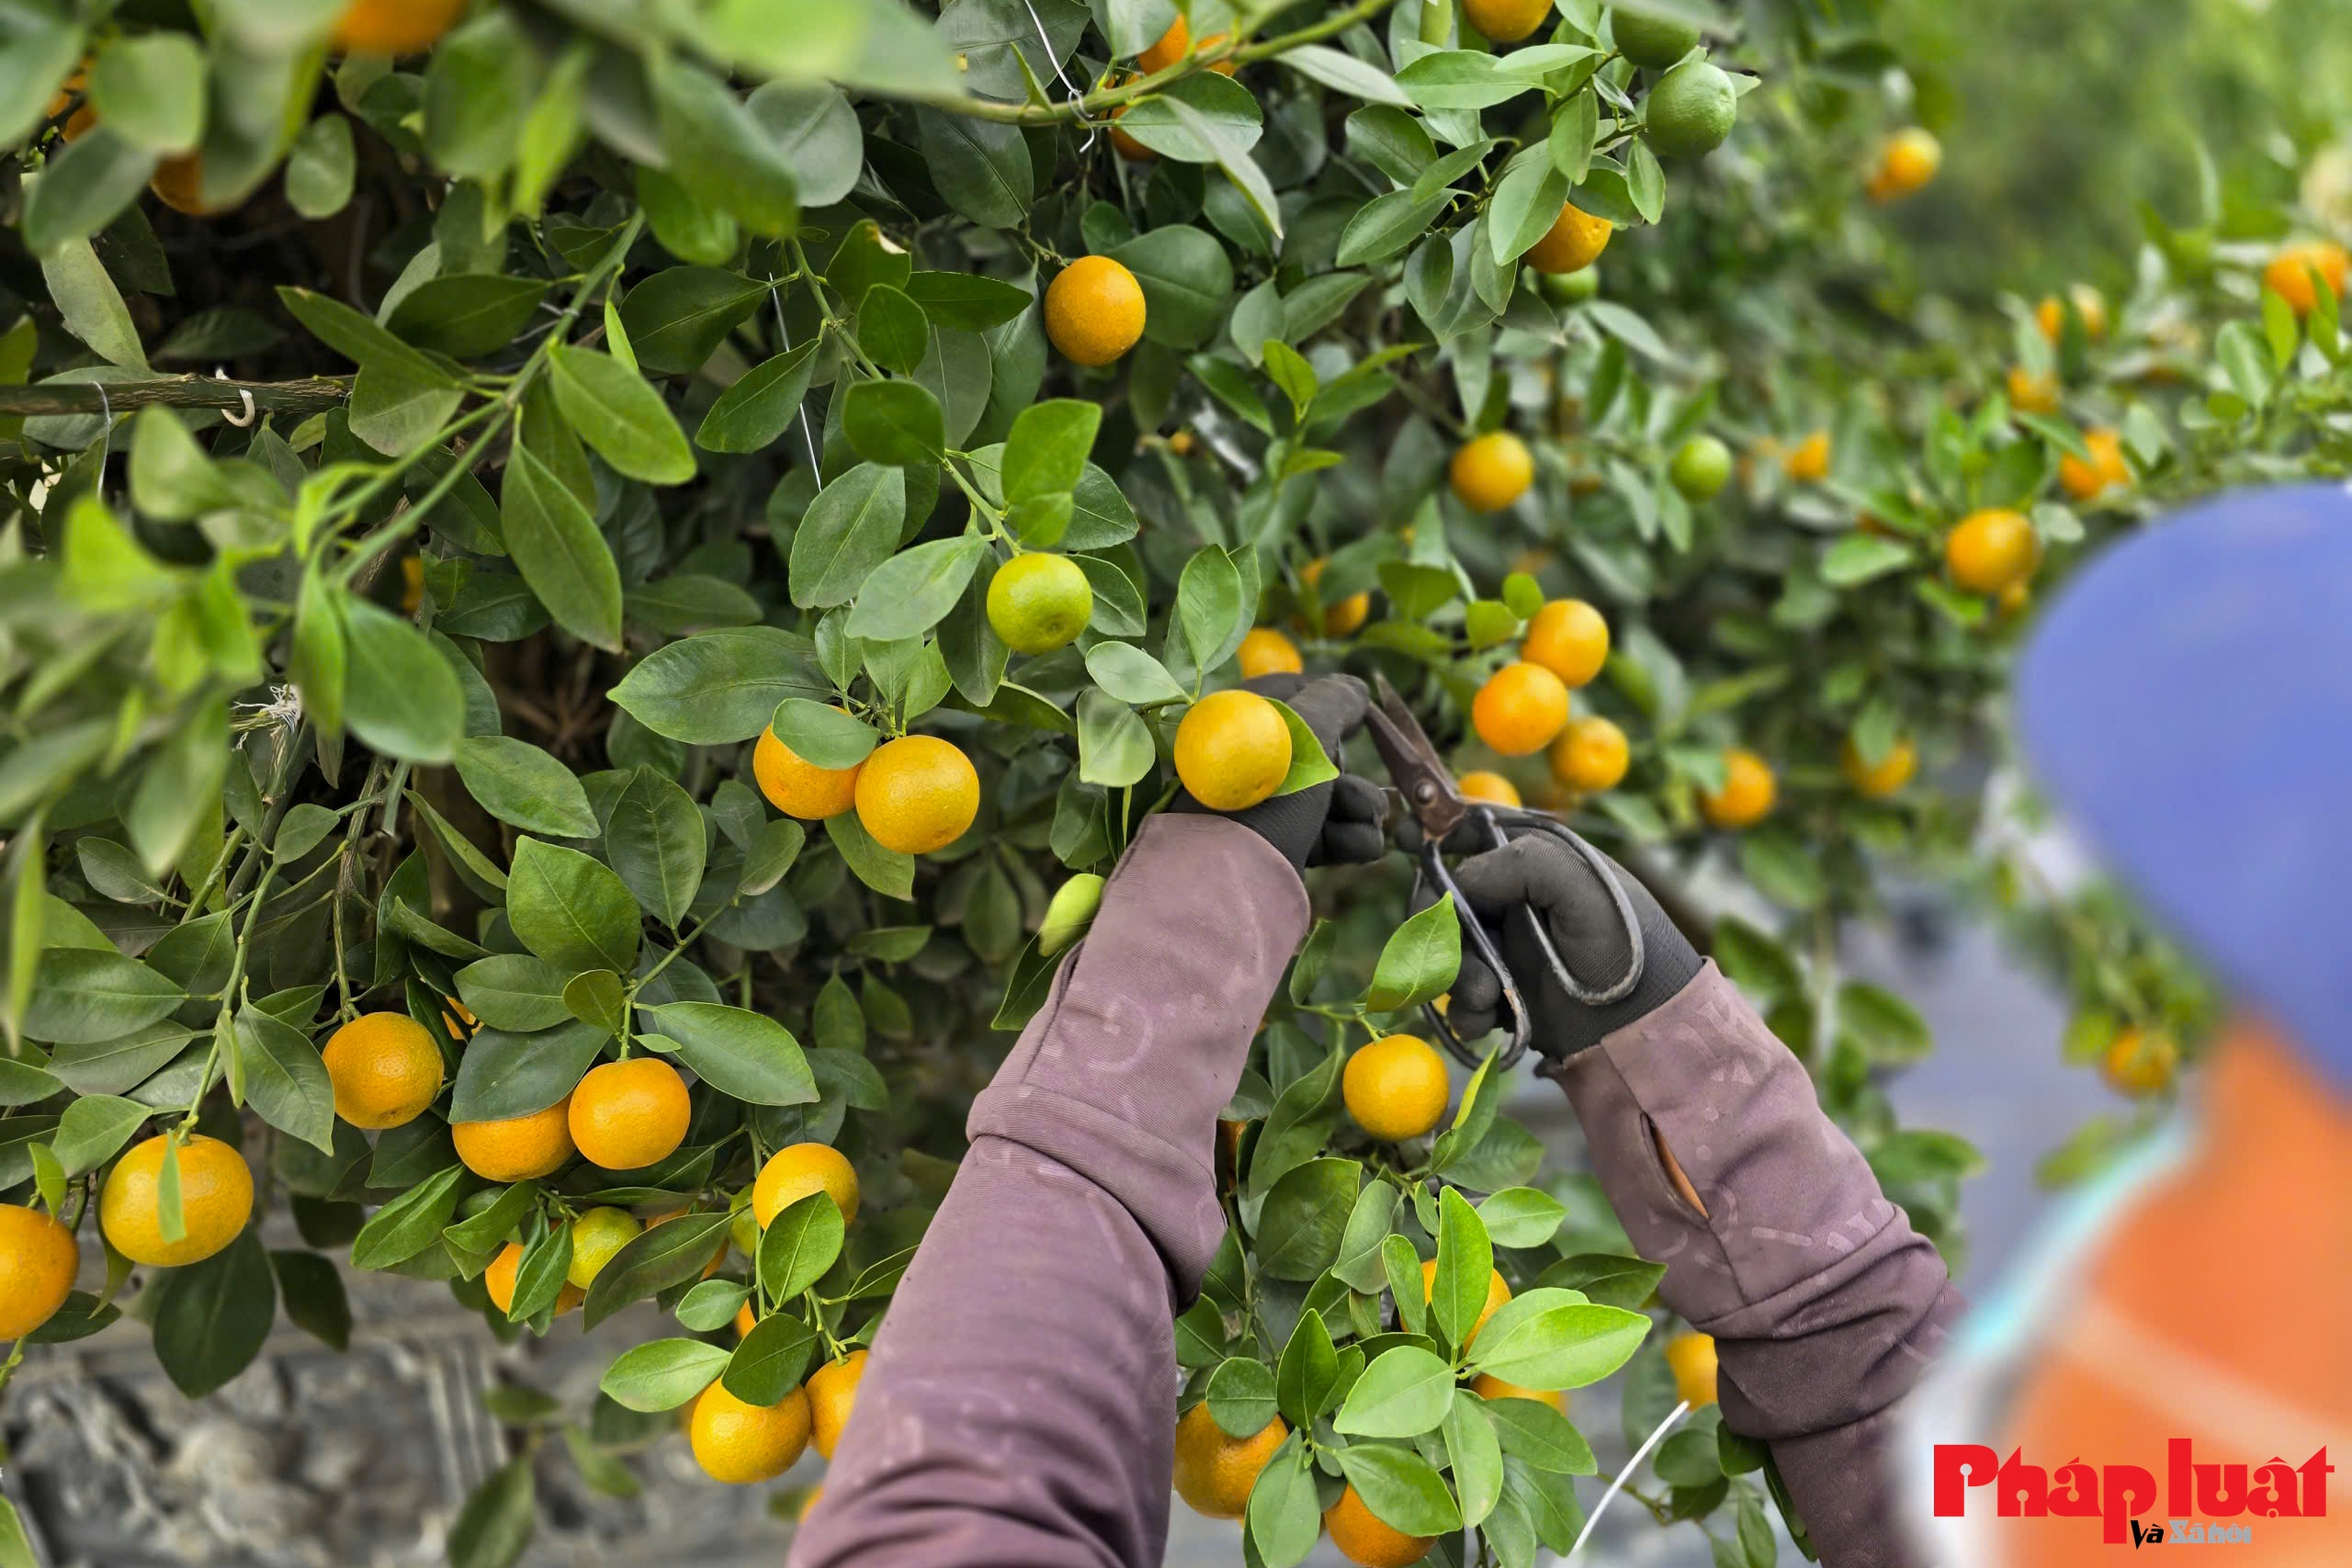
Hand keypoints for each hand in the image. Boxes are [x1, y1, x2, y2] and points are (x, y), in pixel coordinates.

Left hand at [1172, 674, 1386, 869]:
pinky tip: (1360, 845)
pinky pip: (1333, 832)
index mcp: (1241, 726)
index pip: (1290, 695)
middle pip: (1321, 753)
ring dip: (1362, 805)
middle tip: (1346, 781)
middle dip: (1349, 770)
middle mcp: (1253, 767)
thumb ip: (1334, 701)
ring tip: (1365, 817)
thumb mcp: (1303, 733)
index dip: (1329, 700)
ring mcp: (1271, 810)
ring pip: (1335, 795)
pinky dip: (1354, 837)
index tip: (1359, 712)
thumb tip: (1356, 688)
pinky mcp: (1288, 848)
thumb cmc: (1264, 795)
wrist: (1231, 881)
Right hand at [1423, 831, 1701, 1057]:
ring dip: (1455, 980)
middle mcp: (1514, 903)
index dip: (1438, 863)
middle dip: (1445, 939)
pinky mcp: (1506, 997)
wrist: (1649, 1025)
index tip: (1423, 881)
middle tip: (1458, 966)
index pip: (1467, 850)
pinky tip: (1486, 1021)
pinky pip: (1462, 999)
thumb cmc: (1625, 946)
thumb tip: (1458, 883)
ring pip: (1448, 956)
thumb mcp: (1580, 885)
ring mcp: (1508, 951)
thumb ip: (1517, 864)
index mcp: (1533, 865)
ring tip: (1483, 1001)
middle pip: (1446, 908)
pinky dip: (1464, 1012)